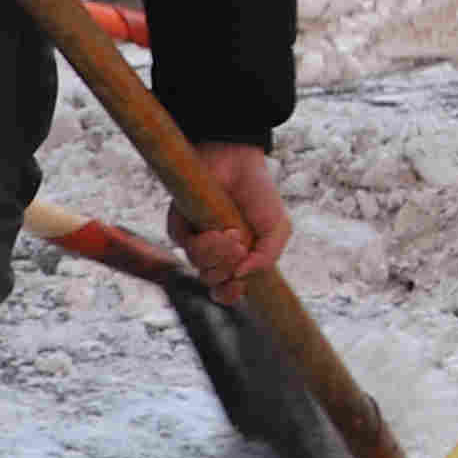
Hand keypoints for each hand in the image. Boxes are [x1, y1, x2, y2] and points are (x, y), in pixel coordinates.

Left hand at [170, 140, 293, 287]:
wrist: (239, 163)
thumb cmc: (259, 195)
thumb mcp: (277, 229)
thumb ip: (267, 259)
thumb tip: (240, 277)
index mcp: (237, 259)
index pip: (226, 291)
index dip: (229, 294)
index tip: (237, 284)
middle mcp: (214, 253)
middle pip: (212, 281)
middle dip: (226, 269)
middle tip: (240, 246)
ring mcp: (197, 239)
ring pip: (198, 265)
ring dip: (217, 254)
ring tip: (231, 232)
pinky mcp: (180, 224)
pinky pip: (183, 245)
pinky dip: (202, 242)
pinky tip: (216, 228)